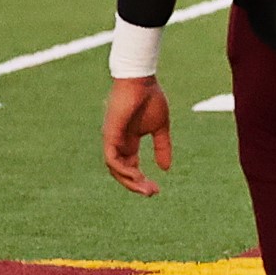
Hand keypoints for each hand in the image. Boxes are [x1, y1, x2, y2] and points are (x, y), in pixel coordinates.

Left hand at [101, 76, 171, 196]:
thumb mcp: (161, 128)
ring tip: (146, 188)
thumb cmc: (150, 99)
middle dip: (136, 185)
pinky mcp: (110, 135)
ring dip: (130, 181)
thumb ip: (162, 147)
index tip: (157, 189)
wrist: (141, 81)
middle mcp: (118, 143)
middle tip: (152, 193)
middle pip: (122, 172)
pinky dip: (123, 170)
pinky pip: (112, 159)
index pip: (131, 167)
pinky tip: (137, 174)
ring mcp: (112, 139)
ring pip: (115, 169)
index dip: (142, 180)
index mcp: (129, 141)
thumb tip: (165, 168)